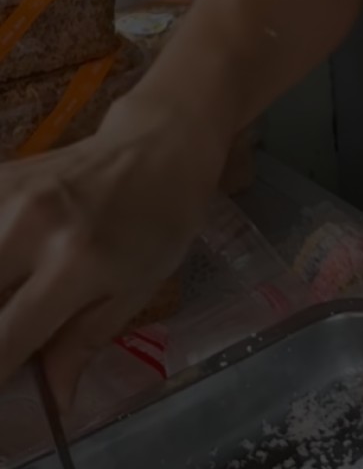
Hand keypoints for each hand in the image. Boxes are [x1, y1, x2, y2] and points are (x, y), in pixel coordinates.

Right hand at [0, 97, 226, 408]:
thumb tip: (54, 403)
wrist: (160, 146)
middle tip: (10, 339)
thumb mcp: (137, 288)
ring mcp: (5, 197)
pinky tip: (9, 268)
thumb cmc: (160, 223)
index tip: (2, 392)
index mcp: (76, 263)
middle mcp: (30, 227)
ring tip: (12, 306)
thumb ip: (81, 343)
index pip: (3, 340)